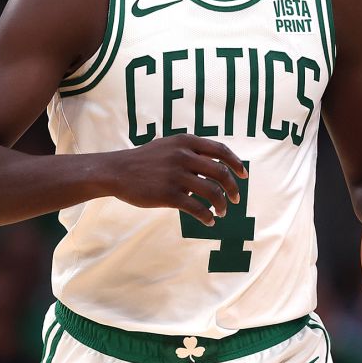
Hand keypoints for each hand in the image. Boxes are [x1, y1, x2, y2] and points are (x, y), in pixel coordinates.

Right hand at [104, 134, 247, 225]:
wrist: (117, 171)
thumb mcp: (168, 146)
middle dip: (233, 188)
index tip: (244, 175)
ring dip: (222, 205)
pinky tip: (209, 221)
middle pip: (221, 173)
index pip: (220, 150)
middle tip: (236, 199)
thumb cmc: (145, 160)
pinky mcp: (168, 195)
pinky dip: (207, 216)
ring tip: (222, 212)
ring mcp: (176, 175)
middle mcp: (183, 156)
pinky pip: (197, 208)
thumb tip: (217, 162)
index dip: (236, 163)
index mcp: (185, 142)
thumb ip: (191, 150)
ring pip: (213, 192)